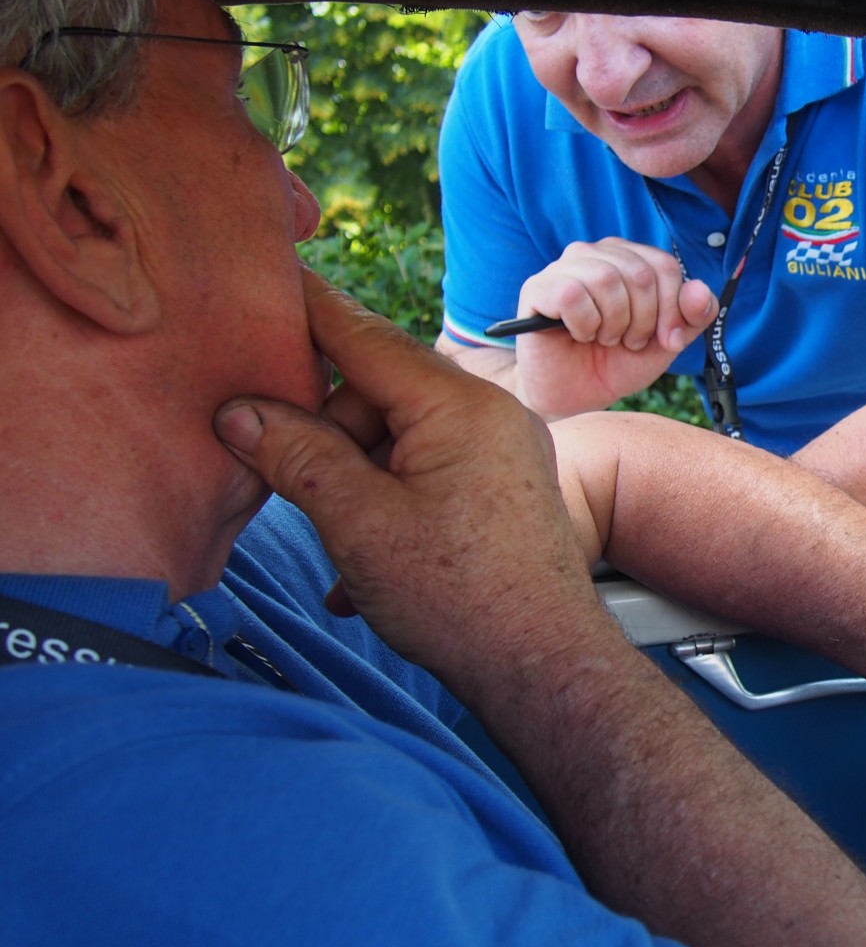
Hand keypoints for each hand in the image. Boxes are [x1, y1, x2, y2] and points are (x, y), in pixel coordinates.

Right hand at [214, 267, 618, 700]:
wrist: (545, 666)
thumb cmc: (459, 597)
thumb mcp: (357, 522)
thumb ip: (295, 456)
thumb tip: (239, 412)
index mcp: (456, 404)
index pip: (362, 334)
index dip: (306, 311)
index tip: (266, 279)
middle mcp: (489, 413)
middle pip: (377, 394)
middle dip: (327, 437)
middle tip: (289, 490)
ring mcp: (504, 451)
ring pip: (398, 441)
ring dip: (353, 486)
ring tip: (340, 555)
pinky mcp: (506, 490)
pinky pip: (428, 476)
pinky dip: (388, 511)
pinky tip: (361, 577)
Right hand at [514, 238, 717, 418]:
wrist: (575, 397)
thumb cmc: (616, 363)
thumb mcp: (665, 342)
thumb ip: (691, 317)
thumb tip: (701, 290)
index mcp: (629, 259)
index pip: (665, 266)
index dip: (674, 308)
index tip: (668, 340)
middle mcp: (596, 254)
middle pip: (639, 273)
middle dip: (644, 321)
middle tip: (630, 342)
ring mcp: (564, 267)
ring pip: (606, 279)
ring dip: (614, 323)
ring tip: (605, 339)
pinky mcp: (538, 288)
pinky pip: (572, 294)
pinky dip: (584, 324)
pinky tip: (580, 336)